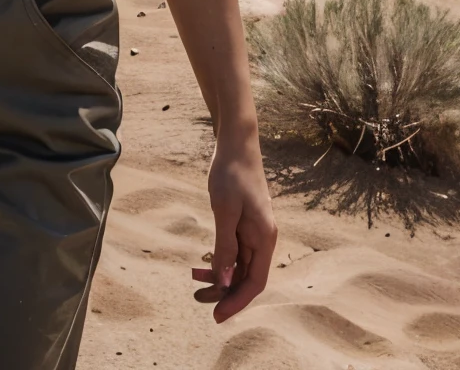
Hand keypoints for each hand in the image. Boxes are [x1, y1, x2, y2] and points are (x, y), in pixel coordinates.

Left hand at [191, 130, 275, 322]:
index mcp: (264, 238)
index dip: (237, 301)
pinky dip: (219, 260)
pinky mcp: (244, 224)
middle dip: (224, 292)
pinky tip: (202, 265)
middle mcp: (262, 238)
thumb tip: (224, 280)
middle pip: (246, 277)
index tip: (217, 316)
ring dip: (220, 278)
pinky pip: (234, 251)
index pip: (254, 282)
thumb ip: (225, 245)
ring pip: (239, 266)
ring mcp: (254, 231)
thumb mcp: (224, 210)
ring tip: (195, 283)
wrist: (236, 142)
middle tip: (197, 300)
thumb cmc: (231, 173)